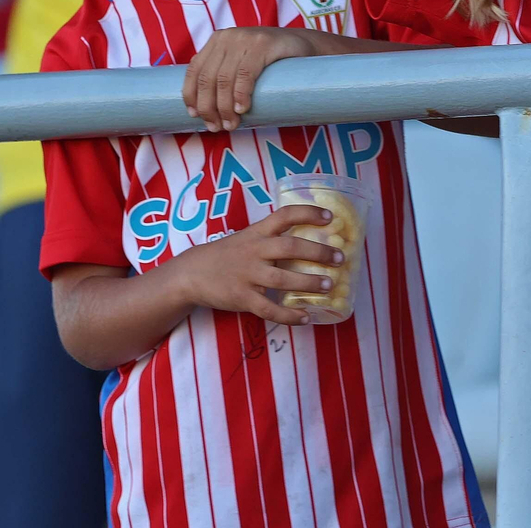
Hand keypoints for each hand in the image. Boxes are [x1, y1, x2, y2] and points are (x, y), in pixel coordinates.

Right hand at [176, 204, 344, 324]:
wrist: (191, 274)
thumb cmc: (226, 255)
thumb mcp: (246, 238)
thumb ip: (271, 238)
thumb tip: (309, 240)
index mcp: (256, 233)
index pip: (284, 215)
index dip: (308, 213)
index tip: (331, 217)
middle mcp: (254, 251)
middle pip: (290, 247)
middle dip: (318, 252)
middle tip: (340, 258)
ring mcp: (247, 275)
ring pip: (283, 280)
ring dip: (309, 283)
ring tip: (330, 286)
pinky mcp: (241, 298)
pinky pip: (269, 310)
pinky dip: (289, 316)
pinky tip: (305, 317)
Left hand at [184, 27, 316, 131]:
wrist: (304, 45)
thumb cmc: (271, 61)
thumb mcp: (241, 62)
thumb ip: (224, 74)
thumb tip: (205, 108)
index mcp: (217, 41)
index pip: (194, 70)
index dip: (191, 95)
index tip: (195, 116)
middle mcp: (227, 37)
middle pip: (207, 78)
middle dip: (208, 107)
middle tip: (216, 127)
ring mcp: (244, 38)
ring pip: (224, 79)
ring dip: (224, 107)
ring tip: (231, 124)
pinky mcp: (263, 44)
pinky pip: (245, 73)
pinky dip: (241, 94)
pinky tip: (243, 109)